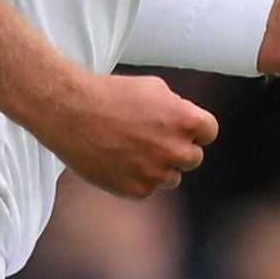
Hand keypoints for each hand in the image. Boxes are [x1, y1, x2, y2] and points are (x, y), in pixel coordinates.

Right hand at [47, 71, 217, 197]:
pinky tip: (117, 161)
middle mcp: (176, 150)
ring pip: (171, 178)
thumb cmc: (109, 95)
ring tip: (130, 150)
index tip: (180, 129)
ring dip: (158, 167)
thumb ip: (177, 108)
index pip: (209, 132)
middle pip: (193, 158)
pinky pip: (146, 189)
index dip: (195, 130)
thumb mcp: (153, 88)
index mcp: (185, 121)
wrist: (70, 113)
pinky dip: (135, 178)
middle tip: (151, 140)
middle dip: (177, 149)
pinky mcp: (137, 190)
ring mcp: (157, 173)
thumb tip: (186, 122)